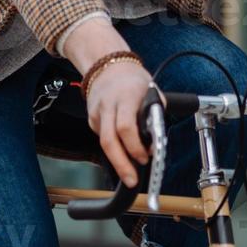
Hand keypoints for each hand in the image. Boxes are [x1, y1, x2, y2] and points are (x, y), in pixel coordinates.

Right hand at [84, 60, 152, 186]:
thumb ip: (155, 115)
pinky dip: (113, 146)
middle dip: (121, 165)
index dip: (135, 147)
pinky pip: (102, 137)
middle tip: (132, 180)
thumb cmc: (133, 80)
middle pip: (109, 141)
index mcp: (126, 97)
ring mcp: (97, 112)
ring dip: (117, 160)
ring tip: (129, 172)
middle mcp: (108, 105)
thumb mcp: (152, 91)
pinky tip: (121, 144)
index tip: (145, 157)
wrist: (108, 66)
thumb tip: (155, 143)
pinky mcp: (91, 119)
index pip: (126, 127)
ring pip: (103, 143)